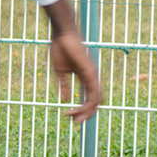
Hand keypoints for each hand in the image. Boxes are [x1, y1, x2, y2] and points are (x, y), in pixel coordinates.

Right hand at [42, 0, 102, 122]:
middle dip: (86, 114)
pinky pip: (94, 91)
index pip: (89, 98)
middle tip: (75, 123)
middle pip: (95, 102)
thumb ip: (65, 85)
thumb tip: (65, 99)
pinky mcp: (90, 71)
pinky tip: (78, 109)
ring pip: (96, 100)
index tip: (69, 116)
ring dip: (87, 112)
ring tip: (75, 119)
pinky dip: (88, 102)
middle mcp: (92, 77)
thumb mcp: (61, 72)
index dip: (82, 109)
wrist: (62, 34)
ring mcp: (92, 74)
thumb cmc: (61, 48)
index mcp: (85, 77)